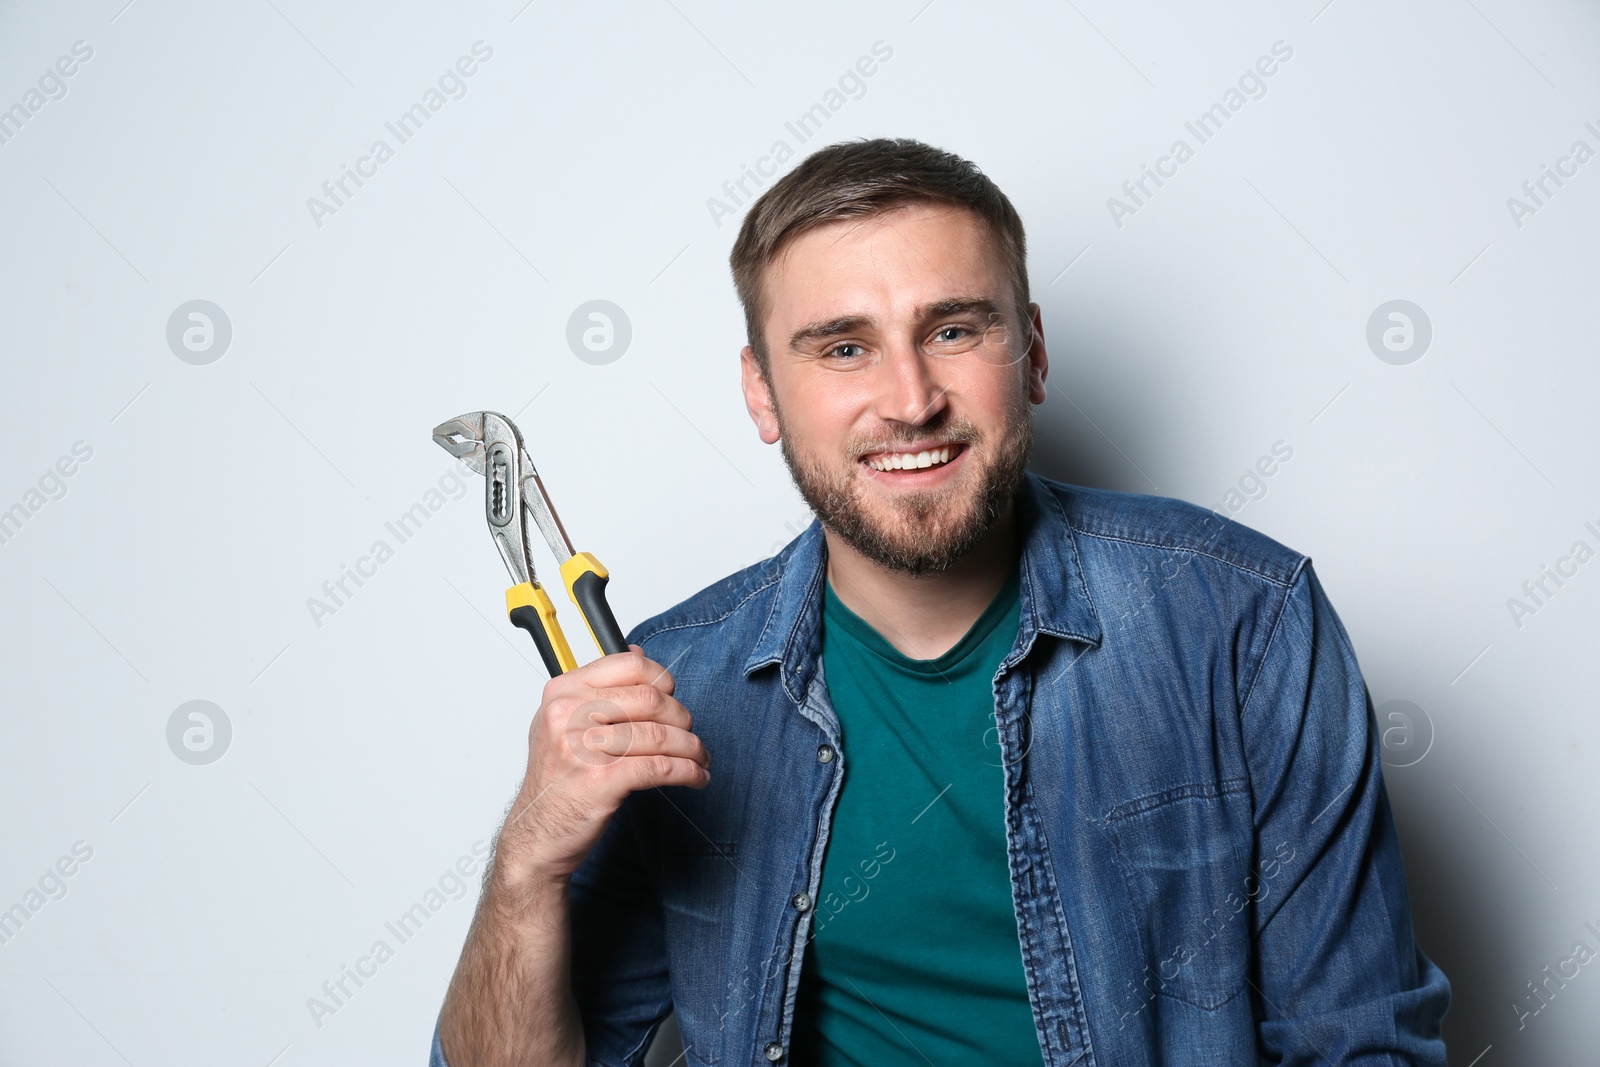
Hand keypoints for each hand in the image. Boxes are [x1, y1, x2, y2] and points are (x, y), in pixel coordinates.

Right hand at [494, 644, 709, 887]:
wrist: (535, 835)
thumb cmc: (555, 782)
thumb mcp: (563, 724)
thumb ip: (598, 688)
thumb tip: (638, 654)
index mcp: (562, 692)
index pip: (629, 665)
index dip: (662, 680)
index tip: (673, 697)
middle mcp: (568, 714)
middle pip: (650, 698)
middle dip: (682, 718)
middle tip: (689, 735)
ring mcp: (582, 747)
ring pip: (660, 734)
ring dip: (691, 748)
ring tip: (699, 759)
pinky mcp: (600, 781)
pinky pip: (660, 767)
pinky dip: (687, 772)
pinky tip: (695, 777)